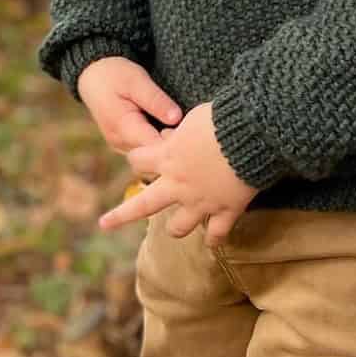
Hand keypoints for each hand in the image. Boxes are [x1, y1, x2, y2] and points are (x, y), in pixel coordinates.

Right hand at [78, 57, 181, 154]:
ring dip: (165, 149)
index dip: (175, 143)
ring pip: (148, 160)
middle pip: (152, 159)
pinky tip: (170, 133)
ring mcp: (121, 147)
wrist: (92, 77)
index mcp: (123, 127)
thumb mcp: (137, 80)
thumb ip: (156, 100)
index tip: (190, 130)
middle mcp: (120, 143)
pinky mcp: (124, 145)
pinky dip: (157, 146)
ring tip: (182, 131)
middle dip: (172, 149)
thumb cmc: (115, 75)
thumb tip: (176, 118)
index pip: (154, 148)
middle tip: (190, 131)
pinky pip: (144, 153)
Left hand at [99, 102, 256, 246]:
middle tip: (104, 223)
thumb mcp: (193, 117)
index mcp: (168, 158)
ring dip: (176, 227)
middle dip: (120, 215)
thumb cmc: (221, 118)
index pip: (138, 161)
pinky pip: (216, 234)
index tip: (142, 156)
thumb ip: (179, 131)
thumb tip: (172, 135)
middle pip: (142, 205)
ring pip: (178, 227)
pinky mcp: (226, 211)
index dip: (139, 157)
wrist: (251, 134)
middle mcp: (178, 185)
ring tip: (177, 227)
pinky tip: (214, 239)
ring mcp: (200, 202)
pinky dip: (215, 237)